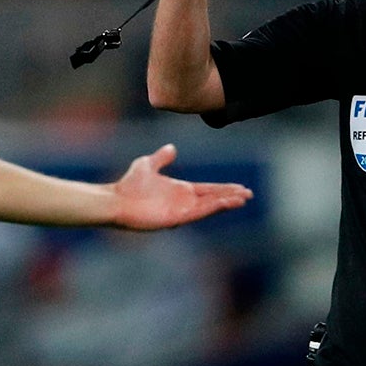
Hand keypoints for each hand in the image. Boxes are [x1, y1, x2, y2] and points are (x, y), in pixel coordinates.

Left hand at [108, 144, 251, 230]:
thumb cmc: (129, 185)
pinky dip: (211, 208)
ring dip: (225, 203)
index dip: (224, 189)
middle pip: (212, 198)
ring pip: (208, 206)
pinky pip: (197, 213)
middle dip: (230, 196)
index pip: (208, 189)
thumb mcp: (147, 164)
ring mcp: (180, 211)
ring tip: (242, 199)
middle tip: (249, 194)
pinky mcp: (175, 218)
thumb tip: (172, 147)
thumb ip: (161, 158)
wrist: (116, 200)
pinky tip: (224, 203)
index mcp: (180, 190)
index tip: (240, 187)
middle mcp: (183, 201)